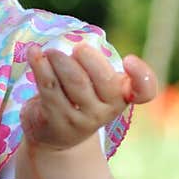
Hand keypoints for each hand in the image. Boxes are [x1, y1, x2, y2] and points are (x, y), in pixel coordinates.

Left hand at [22, 44, 157, 150]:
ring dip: (61, 60)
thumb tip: (77, 41)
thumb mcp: (96, 85)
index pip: (144, 90)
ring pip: (75, 83)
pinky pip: (49, 88)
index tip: (129, 59)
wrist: (57, 136)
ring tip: (51, 51)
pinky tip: (33, 53)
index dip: (142, 75)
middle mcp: (106, 110)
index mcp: (122, 96)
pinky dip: (40, 66)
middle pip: (104, 81)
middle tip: (78, 47)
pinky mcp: (56, 121)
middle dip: (90, 59)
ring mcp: (81, 120)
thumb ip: (96, 66)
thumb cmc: (80, 100)